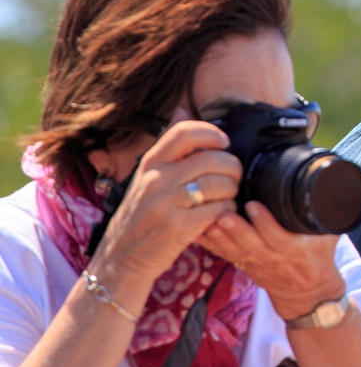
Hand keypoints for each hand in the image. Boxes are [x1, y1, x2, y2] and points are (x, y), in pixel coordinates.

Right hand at [92, 111, 241, 281]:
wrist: (121, 258)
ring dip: (232, 191)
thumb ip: (169, 147)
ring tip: (226, 198)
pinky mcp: (178, 227)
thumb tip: (182, 108)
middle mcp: (156, 179)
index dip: (212, 133)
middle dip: (232, 168)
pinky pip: (220, 210)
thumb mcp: (147, 176)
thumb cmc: (142, 215)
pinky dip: (227, 212)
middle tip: (233, 178)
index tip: (223, 144)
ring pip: (221, 184)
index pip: (185, 132)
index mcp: (150, 163)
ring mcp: (166, 203)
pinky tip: (219, 215)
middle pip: (213, 159)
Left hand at [198, 202, 344, 320]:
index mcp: (297, 250)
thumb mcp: (330, 237)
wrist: (307, 292)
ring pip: (234, 251)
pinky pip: (224, 254)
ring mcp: (256, 263)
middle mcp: (274, 258)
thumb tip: (332, 182)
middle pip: (251, 245)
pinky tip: (198, 230)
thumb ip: (329, 214)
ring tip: (208, 221)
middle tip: (223, 214)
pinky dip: (210, 244)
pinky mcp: (243, 264)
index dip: (266, 223)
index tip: (253, 205)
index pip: (279, 237)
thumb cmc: (319, 257)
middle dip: (236, 230)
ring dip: (220, 237)